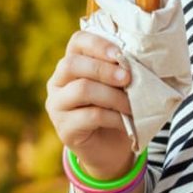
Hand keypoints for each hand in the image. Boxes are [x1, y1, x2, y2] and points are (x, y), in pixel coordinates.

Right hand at [46, 30, 136, 178]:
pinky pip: (90, 116)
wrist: (110, 150)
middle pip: (73, 64)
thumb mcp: (119, 87)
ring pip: (82, 89)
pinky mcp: (64, 128)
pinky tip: (126, 122)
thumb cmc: (116, 110)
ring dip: (113, 96)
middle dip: (103, 69)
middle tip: (127, 78)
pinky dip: (114, 117)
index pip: (77, 41)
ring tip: (131, 104)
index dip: (97, 44)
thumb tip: (135, 60)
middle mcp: (57, 82)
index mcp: (71, 64)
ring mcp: (57, 106)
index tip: (120, 53)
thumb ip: (120, 71)